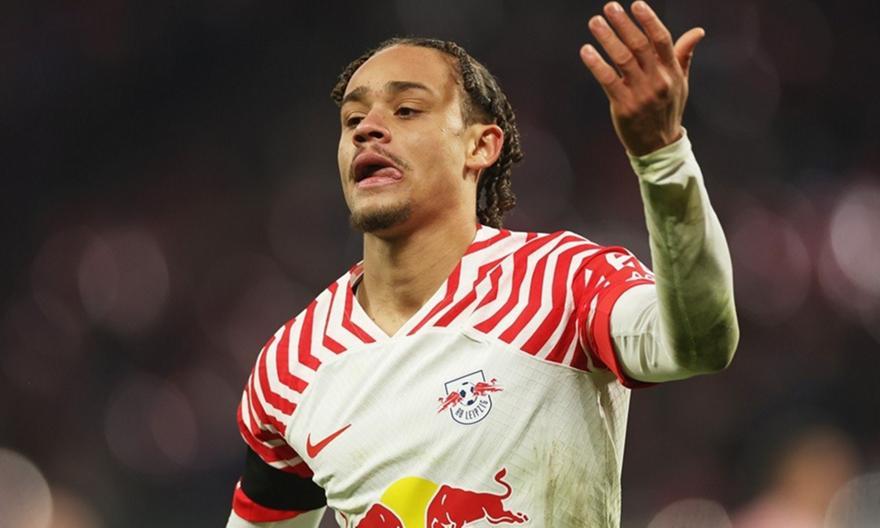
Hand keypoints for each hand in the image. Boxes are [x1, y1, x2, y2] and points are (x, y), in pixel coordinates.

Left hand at [579, 1, 703, 155]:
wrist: (659, 145)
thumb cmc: (668, 109)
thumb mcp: (680, 82)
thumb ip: (683, 55)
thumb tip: (698, 31)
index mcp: (671, 71)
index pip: (661, 40)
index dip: (649, 20)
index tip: (636, 4)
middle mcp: (657, 80)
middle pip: (639, 46)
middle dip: (623, 24)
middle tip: (609, 7)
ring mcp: (640, 94)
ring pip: (622, 59)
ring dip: (607, 38)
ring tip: (595, 22)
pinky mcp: (624, 106)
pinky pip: (608, 80)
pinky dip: (596, 64)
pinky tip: (586, 51)